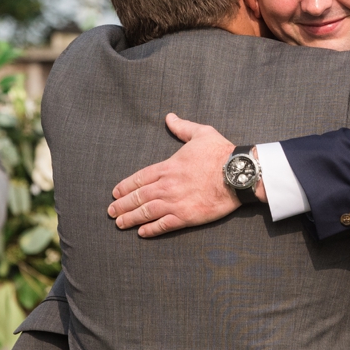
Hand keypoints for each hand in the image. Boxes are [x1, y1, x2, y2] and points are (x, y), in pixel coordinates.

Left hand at [108, 114, 249, 236]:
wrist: (237, 174)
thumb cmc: (220, 152)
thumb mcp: (201, 133)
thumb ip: (182, 127)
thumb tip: (170, 117)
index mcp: (168, 167)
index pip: (139, 178)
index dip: (125, 186)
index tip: (115, 193)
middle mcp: (167, 186)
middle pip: (138, 197)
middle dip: (122, 205)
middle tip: (111, 211)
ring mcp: (175, 202)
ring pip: (146, 212)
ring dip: (131, 218)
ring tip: (120, 223)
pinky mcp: (186, 216)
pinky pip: (164, 225)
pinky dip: (151, 230)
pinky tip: (142, 233)